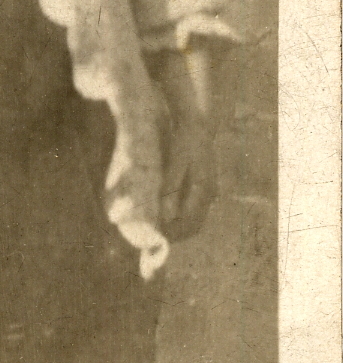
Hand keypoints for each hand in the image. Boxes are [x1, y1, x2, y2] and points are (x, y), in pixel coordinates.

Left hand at [160, 114, 216, 241]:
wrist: (199, 124)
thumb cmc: (185, 141)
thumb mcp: (176, 162)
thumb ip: (171, 187)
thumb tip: (165, 214)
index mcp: (203, 190)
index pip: (189, 223)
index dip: (173, 233)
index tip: (155, 237)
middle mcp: (208, 195)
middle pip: (193, 226)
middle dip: (175, 235)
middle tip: (154, 237)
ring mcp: (208, 192)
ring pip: (194, 220)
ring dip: (178, 228)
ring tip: (157, 229)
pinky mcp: (203, 188)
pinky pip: (193, 211)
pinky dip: (180, 218)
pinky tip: (165, 214)